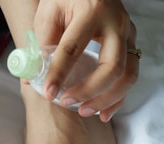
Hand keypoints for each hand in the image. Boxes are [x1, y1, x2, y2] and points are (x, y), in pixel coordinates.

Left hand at [34, 0, 138, 121]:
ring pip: (127, 75)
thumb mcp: (49, 13)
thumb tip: (32, 79)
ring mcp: (128, 34)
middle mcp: (116, 23)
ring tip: (84, 111)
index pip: (73, 48)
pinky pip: (130, 76)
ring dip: (106, 99)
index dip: (59, 73)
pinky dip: (118, 98)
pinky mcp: (131, 45)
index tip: (48, 93)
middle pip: (111, 66)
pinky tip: (103, 112)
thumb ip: (41, 44)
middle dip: (89, 91)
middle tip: (67, 103)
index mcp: (91, 11)